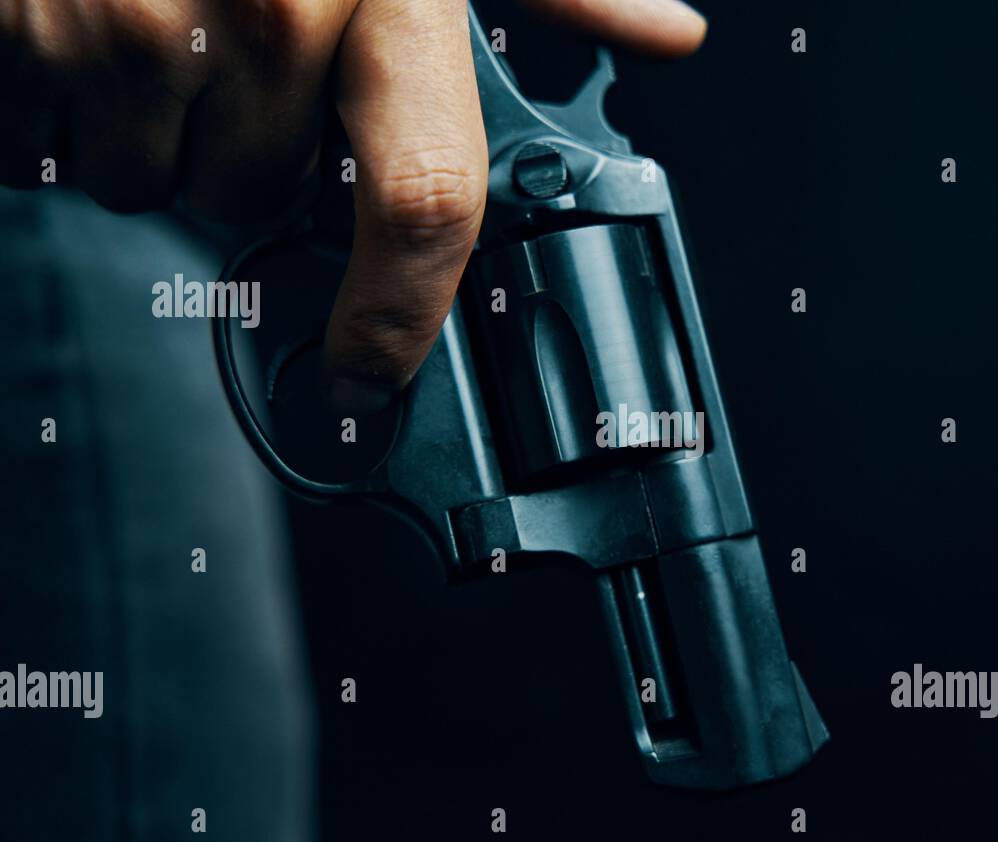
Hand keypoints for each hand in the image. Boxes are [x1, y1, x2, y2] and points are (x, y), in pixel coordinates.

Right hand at [0, 0, 706, 408]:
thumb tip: (661, 31)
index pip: (421, 199)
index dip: (399, 315)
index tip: (373, 377)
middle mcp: (272, 9)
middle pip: (259, 198)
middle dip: (245, 153)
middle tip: (232, 51)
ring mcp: (139, 22)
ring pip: (158, 184)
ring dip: (159, 130)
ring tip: (159, 20)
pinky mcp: (28, 38)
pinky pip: (56, 149)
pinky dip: (68, 108)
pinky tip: (87, 24)